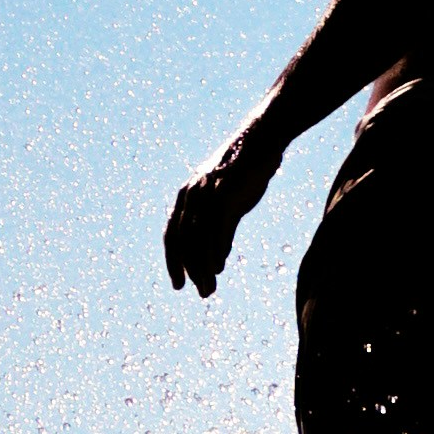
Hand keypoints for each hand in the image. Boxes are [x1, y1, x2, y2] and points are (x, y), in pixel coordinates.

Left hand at [163, 137, 268, 296]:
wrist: (261, 140)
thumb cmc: (245, 171)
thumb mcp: (227, 202)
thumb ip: (219, 230)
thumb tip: (217, 261)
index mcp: (187, 196)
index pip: (172, 235)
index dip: (173, 261)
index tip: (178, 284)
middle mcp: (192, 195)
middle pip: (182, 241)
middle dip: (187, 270)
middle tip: (198, 292)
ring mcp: (207, 193)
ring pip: (198, 238)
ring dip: (202, 267)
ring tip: (208, 289)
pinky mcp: (225, 193)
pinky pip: (216, 228)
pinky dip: (215, 250)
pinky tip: (218, 268)